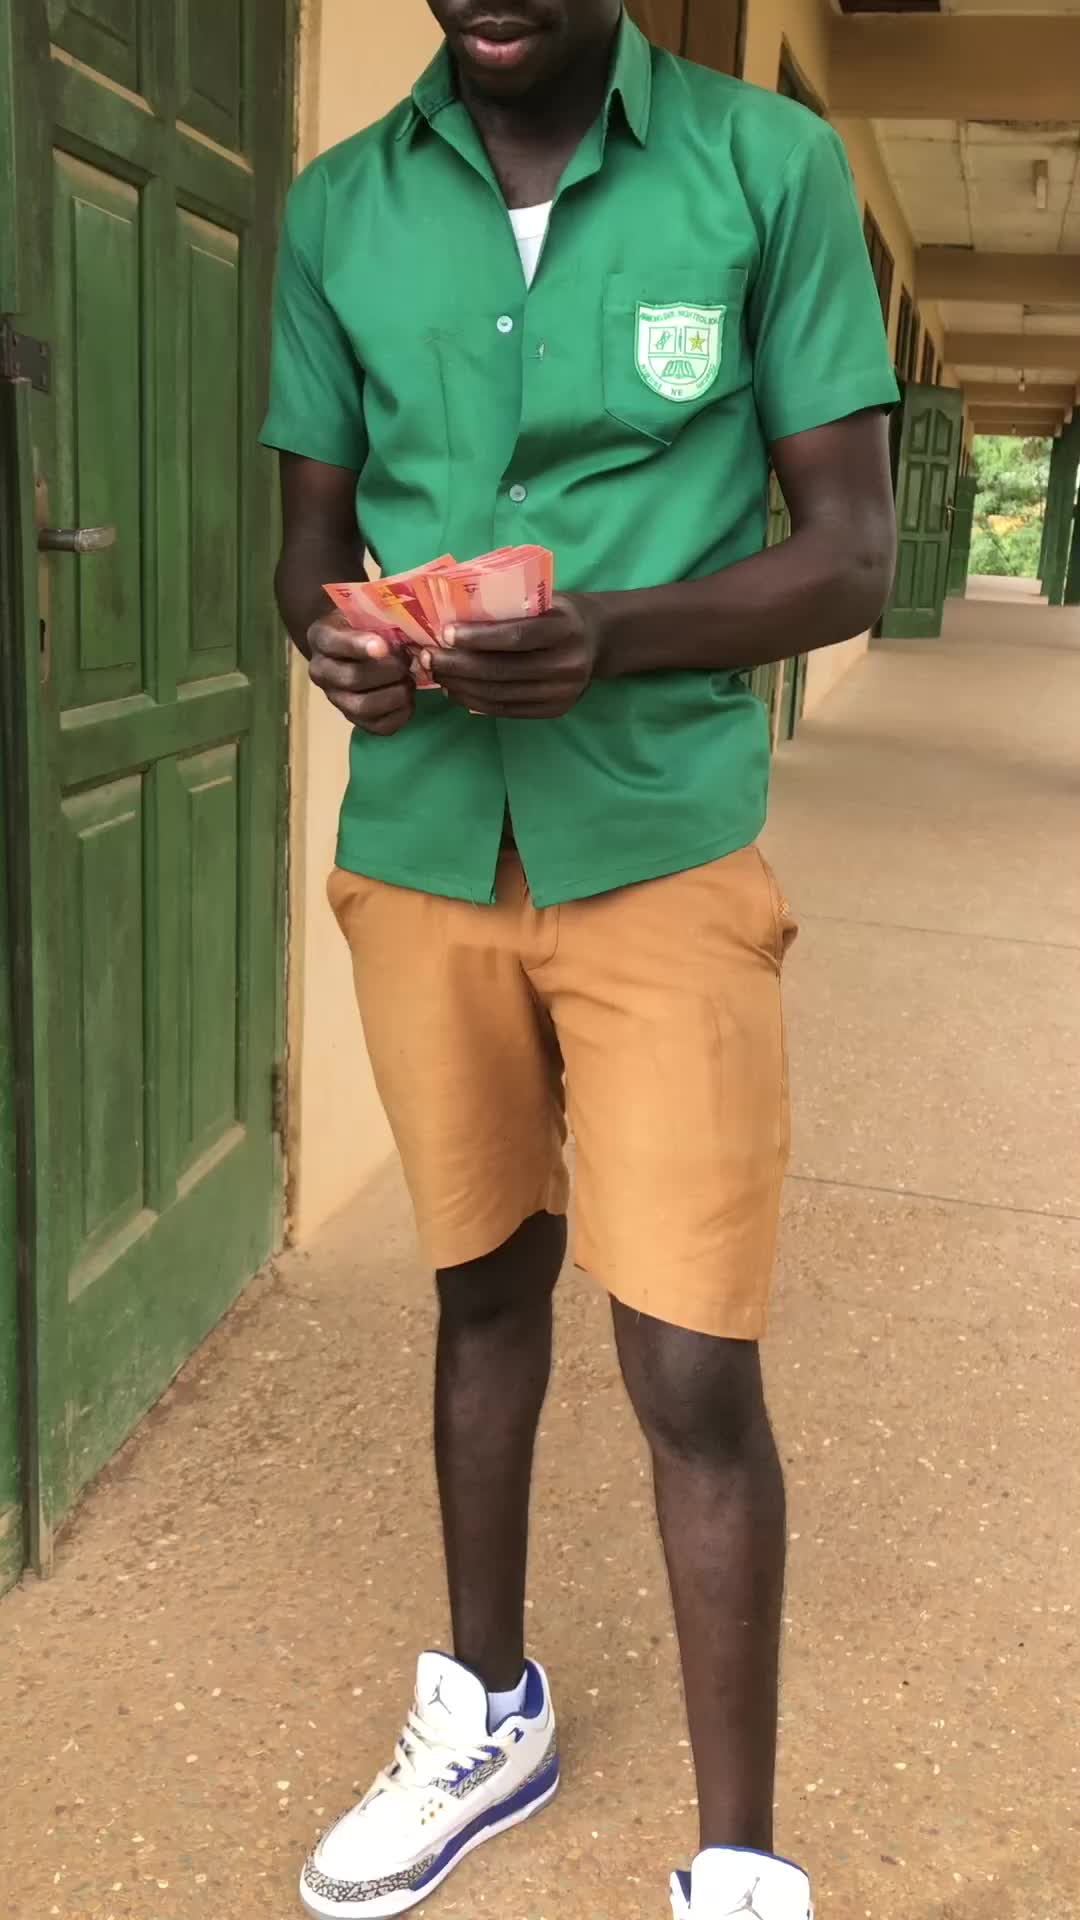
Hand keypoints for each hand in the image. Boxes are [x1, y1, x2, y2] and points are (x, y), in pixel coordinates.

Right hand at [307, 610, 414, 735]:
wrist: (355, 644)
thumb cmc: (365, 623)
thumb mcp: (366, 610)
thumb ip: (379, 616)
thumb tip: (409, 628)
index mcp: (321, 638)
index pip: (335, 643)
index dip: (359, 646)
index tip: (383, 646)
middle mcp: (321, 672)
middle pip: (353, 679)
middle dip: (388, 671)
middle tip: (408, 660)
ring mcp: (337, 699)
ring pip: (364, 707)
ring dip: (395, 694)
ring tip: (409, 680)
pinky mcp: (356, 720)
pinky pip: (379, 726)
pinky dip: (401, 714)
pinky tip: (408, 698)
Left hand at [426, 593, 603, 718]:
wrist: (597, 640)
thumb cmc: (558, 612)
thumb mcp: (541, 597)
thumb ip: (506, 604)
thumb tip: (449, 609)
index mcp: (565, 629)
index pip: (515, 637)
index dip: (477, 638)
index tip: (445, 633)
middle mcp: (568, 664)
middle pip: (502, 670)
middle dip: (458, 665)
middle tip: (427, 657)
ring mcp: (562, 692)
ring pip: (500, 694)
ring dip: (461, 686)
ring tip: (436, 673)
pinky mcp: (555, 710)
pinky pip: (506, 710)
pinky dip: (475, 702)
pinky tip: (456, 690)